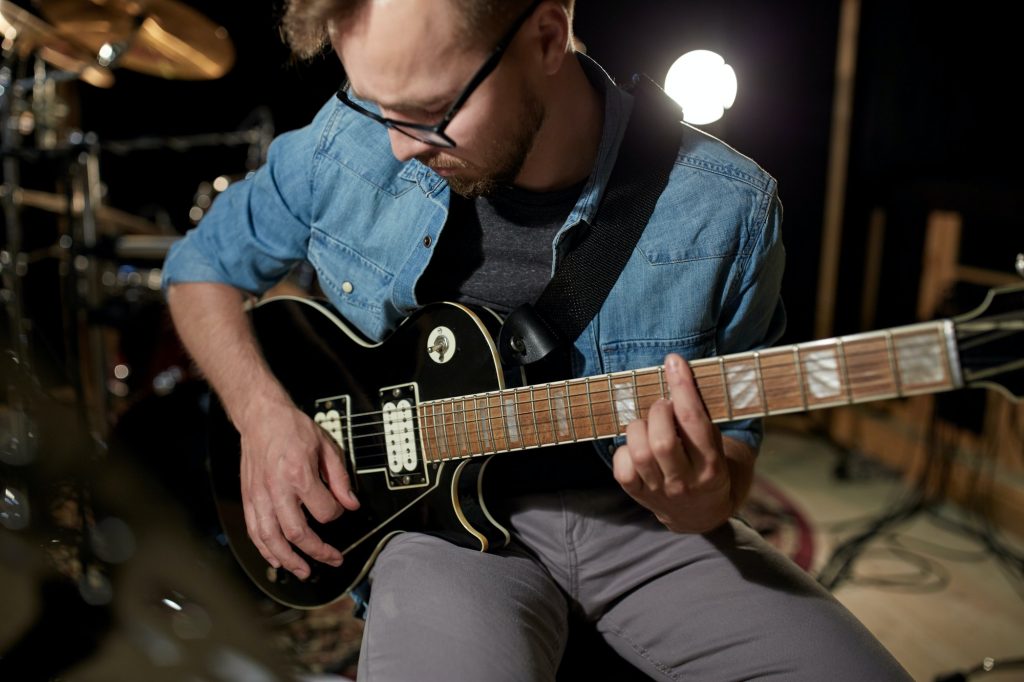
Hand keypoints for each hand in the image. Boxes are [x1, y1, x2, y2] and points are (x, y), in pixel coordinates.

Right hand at [238, 399, 359, 578]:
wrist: (261, 417)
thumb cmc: (292, 428)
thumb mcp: (327, 446)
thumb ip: (340, 478)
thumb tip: (351, 504)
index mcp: (299, 474)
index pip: (324, 511)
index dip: (336, 515)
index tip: (339, 511)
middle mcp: (277, 488)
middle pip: (297, 532)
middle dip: (317, 551)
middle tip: (332, 559)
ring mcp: (260, 495)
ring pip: (271, 539)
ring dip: (289, 560)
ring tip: (304, 571)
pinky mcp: (249, 498)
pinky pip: (255, 531)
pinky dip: (266, 549)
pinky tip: (277, 559)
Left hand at [613, 352, 732, 532]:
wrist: (701, 513)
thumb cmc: (708, 465)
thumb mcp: (717, 444)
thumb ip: (700, 417)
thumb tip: (677, 373)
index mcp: (711, 464)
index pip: (693, 421)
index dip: (682, 387)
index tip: (674, 362)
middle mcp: (686, 481)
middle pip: (662, 441)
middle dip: (658, 412)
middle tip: (662, 405)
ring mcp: (661, 491)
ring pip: (639, 453)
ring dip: (638, 427)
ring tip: (648, 423)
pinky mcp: (639, 495)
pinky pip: (622, 469)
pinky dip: (624, 450)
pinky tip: (636, 446)